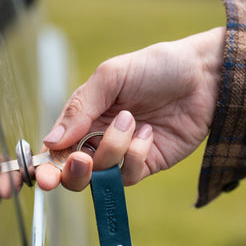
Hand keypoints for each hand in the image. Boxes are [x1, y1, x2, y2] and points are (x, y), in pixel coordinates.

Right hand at [36, 27, 224, 190]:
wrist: (203, 77)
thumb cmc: (155, 67)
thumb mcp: (111, 77)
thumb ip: (79, 108)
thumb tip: (51, 142)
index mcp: (84, 118)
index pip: (57, 150)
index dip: (47, 167)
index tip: (42, 177)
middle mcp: (99, 140)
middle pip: (75, 173)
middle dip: (74, 173)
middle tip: (83, 160)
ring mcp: (121, 155)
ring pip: (101, 174)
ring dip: (114, 148)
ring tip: (133, 120)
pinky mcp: (144, 165)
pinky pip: (128, 175)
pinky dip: (136, 154)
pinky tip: (149, 133)